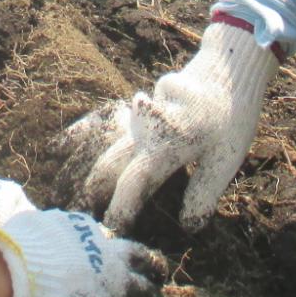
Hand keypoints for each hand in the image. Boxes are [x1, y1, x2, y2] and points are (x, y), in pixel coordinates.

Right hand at [0, 209, 165, 296]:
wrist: (7, 274)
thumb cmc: (8, 256)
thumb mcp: (32, 234)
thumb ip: (41, 240)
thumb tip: (19, 240)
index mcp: (90, 238)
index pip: (127, 248)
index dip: (135, 264)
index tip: (137, 275)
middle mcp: (109, 258)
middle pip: (150, 269)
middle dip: (151, 287)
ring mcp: (114, 287)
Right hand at [62, 19, 276, 231]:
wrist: (228, 66)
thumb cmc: (232, 114)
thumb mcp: (226, 157)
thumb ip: (203, 192)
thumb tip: (189, 226)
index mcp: (166, 145)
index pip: (134, 183)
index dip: (120, 209)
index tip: (110, 230)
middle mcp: (145, 130)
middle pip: (111, 162)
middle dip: (94, 191)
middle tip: (82, 216)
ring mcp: (139, 114)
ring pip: (106, 143)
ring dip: (89, 168)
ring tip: (70, 192)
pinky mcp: (140, 106)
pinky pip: (109, 123)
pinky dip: (86, 134)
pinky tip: (63, 145)